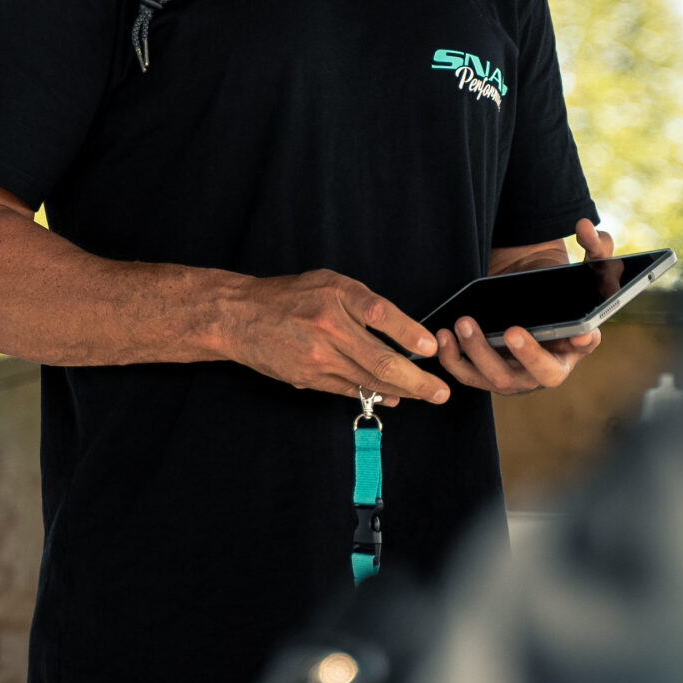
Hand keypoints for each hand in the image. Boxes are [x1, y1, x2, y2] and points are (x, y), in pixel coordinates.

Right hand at [222, 270, 449, 405]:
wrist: (241, 316)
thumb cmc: (290, 296)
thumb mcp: (328, 284)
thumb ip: (362, 305)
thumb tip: (403, 335)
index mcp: (335, 294)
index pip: (380, 313)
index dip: (409, 332)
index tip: (431, 347)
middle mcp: (328, 325)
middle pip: (380, 359)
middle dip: (417, 379)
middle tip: (440, 390)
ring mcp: (318, 355)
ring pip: (368, 380)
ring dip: (402, 391)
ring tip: (427, 396)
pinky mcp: (309, 376)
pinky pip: (348, 390)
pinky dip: (374, 395)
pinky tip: (392, 398)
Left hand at [441, 218, 616, 393]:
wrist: (521, 295)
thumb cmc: (554, 286)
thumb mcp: (580, 266)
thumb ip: (595, 247)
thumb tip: (586, 228)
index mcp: (578, 342)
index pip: (586, 345)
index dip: (583, 341)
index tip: (581, 333)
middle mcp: (550, 367)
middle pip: (544, 374)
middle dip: (528, 354)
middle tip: (513, 331)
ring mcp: (518, 376)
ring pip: (500, 378)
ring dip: (481, 353)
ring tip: (465, 323)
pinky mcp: (486, 375)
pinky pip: (469, 375)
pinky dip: (454, 360)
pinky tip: (445, 336)